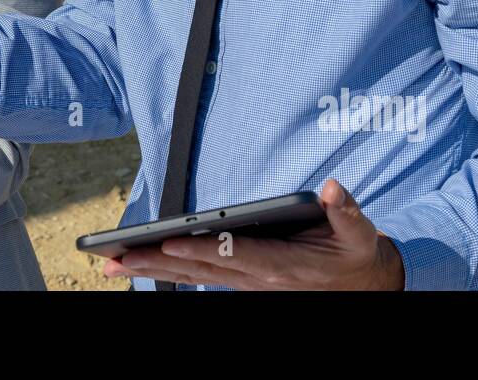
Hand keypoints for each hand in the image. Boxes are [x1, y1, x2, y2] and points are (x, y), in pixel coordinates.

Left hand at [104, 179, 405, 289]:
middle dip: (155, 261)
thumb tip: (332, 187)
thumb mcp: (360, 233)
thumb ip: (346, 210)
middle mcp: (258, 278)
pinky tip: (141, 266)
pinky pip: (198, 278)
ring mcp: (247, 285)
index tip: (168, 240)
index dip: (199, 247)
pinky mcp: (243, 284)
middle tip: (115, 258)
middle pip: (199, 268)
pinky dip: (168, 272)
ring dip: (151, 270)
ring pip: (192, 277)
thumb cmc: (357, 255)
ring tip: (112, 264)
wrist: (365, 290)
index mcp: (283, 264)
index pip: (233, 254)